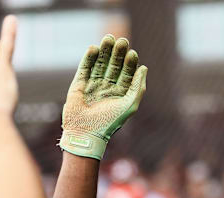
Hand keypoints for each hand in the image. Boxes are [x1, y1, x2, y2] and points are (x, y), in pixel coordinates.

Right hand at [59, 34, 147, 159]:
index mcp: (121, 93)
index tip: (132, 53)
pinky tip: (94, 48)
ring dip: (104, 51)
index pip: (127, 73)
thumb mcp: (130, 104)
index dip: (130, 62)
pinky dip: (89, 58)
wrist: (86, 132)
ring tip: (108, 38)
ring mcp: (93, 85)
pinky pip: (84, 68)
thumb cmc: (111, 122)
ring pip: (99, 64)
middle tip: (122, 41)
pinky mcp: (79, 84)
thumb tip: (144, 67)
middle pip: (114, 66)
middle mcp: (107, 88)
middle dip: (118, 53)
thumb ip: (138, 87)